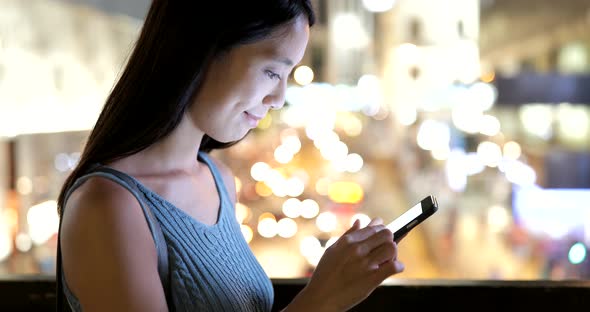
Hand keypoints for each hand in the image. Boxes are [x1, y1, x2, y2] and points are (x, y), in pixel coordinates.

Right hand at [289, 218, 404, 311]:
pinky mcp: (372, 278)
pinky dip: (399, 267)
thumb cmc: (325, 275)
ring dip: (393, 253)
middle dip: (389, 239)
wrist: (321, 298)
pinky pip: (394, 266)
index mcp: (348, 241)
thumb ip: (347, 235)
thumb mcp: (332, 250)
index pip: (374, 227)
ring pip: (392, 248)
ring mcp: (366, 264)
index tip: (383, 233)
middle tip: (384, 248)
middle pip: (386, 234)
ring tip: (387, 260)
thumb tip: (359, 221)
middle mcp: (357, 250)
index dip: (381, 229)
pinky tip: (394, 269)